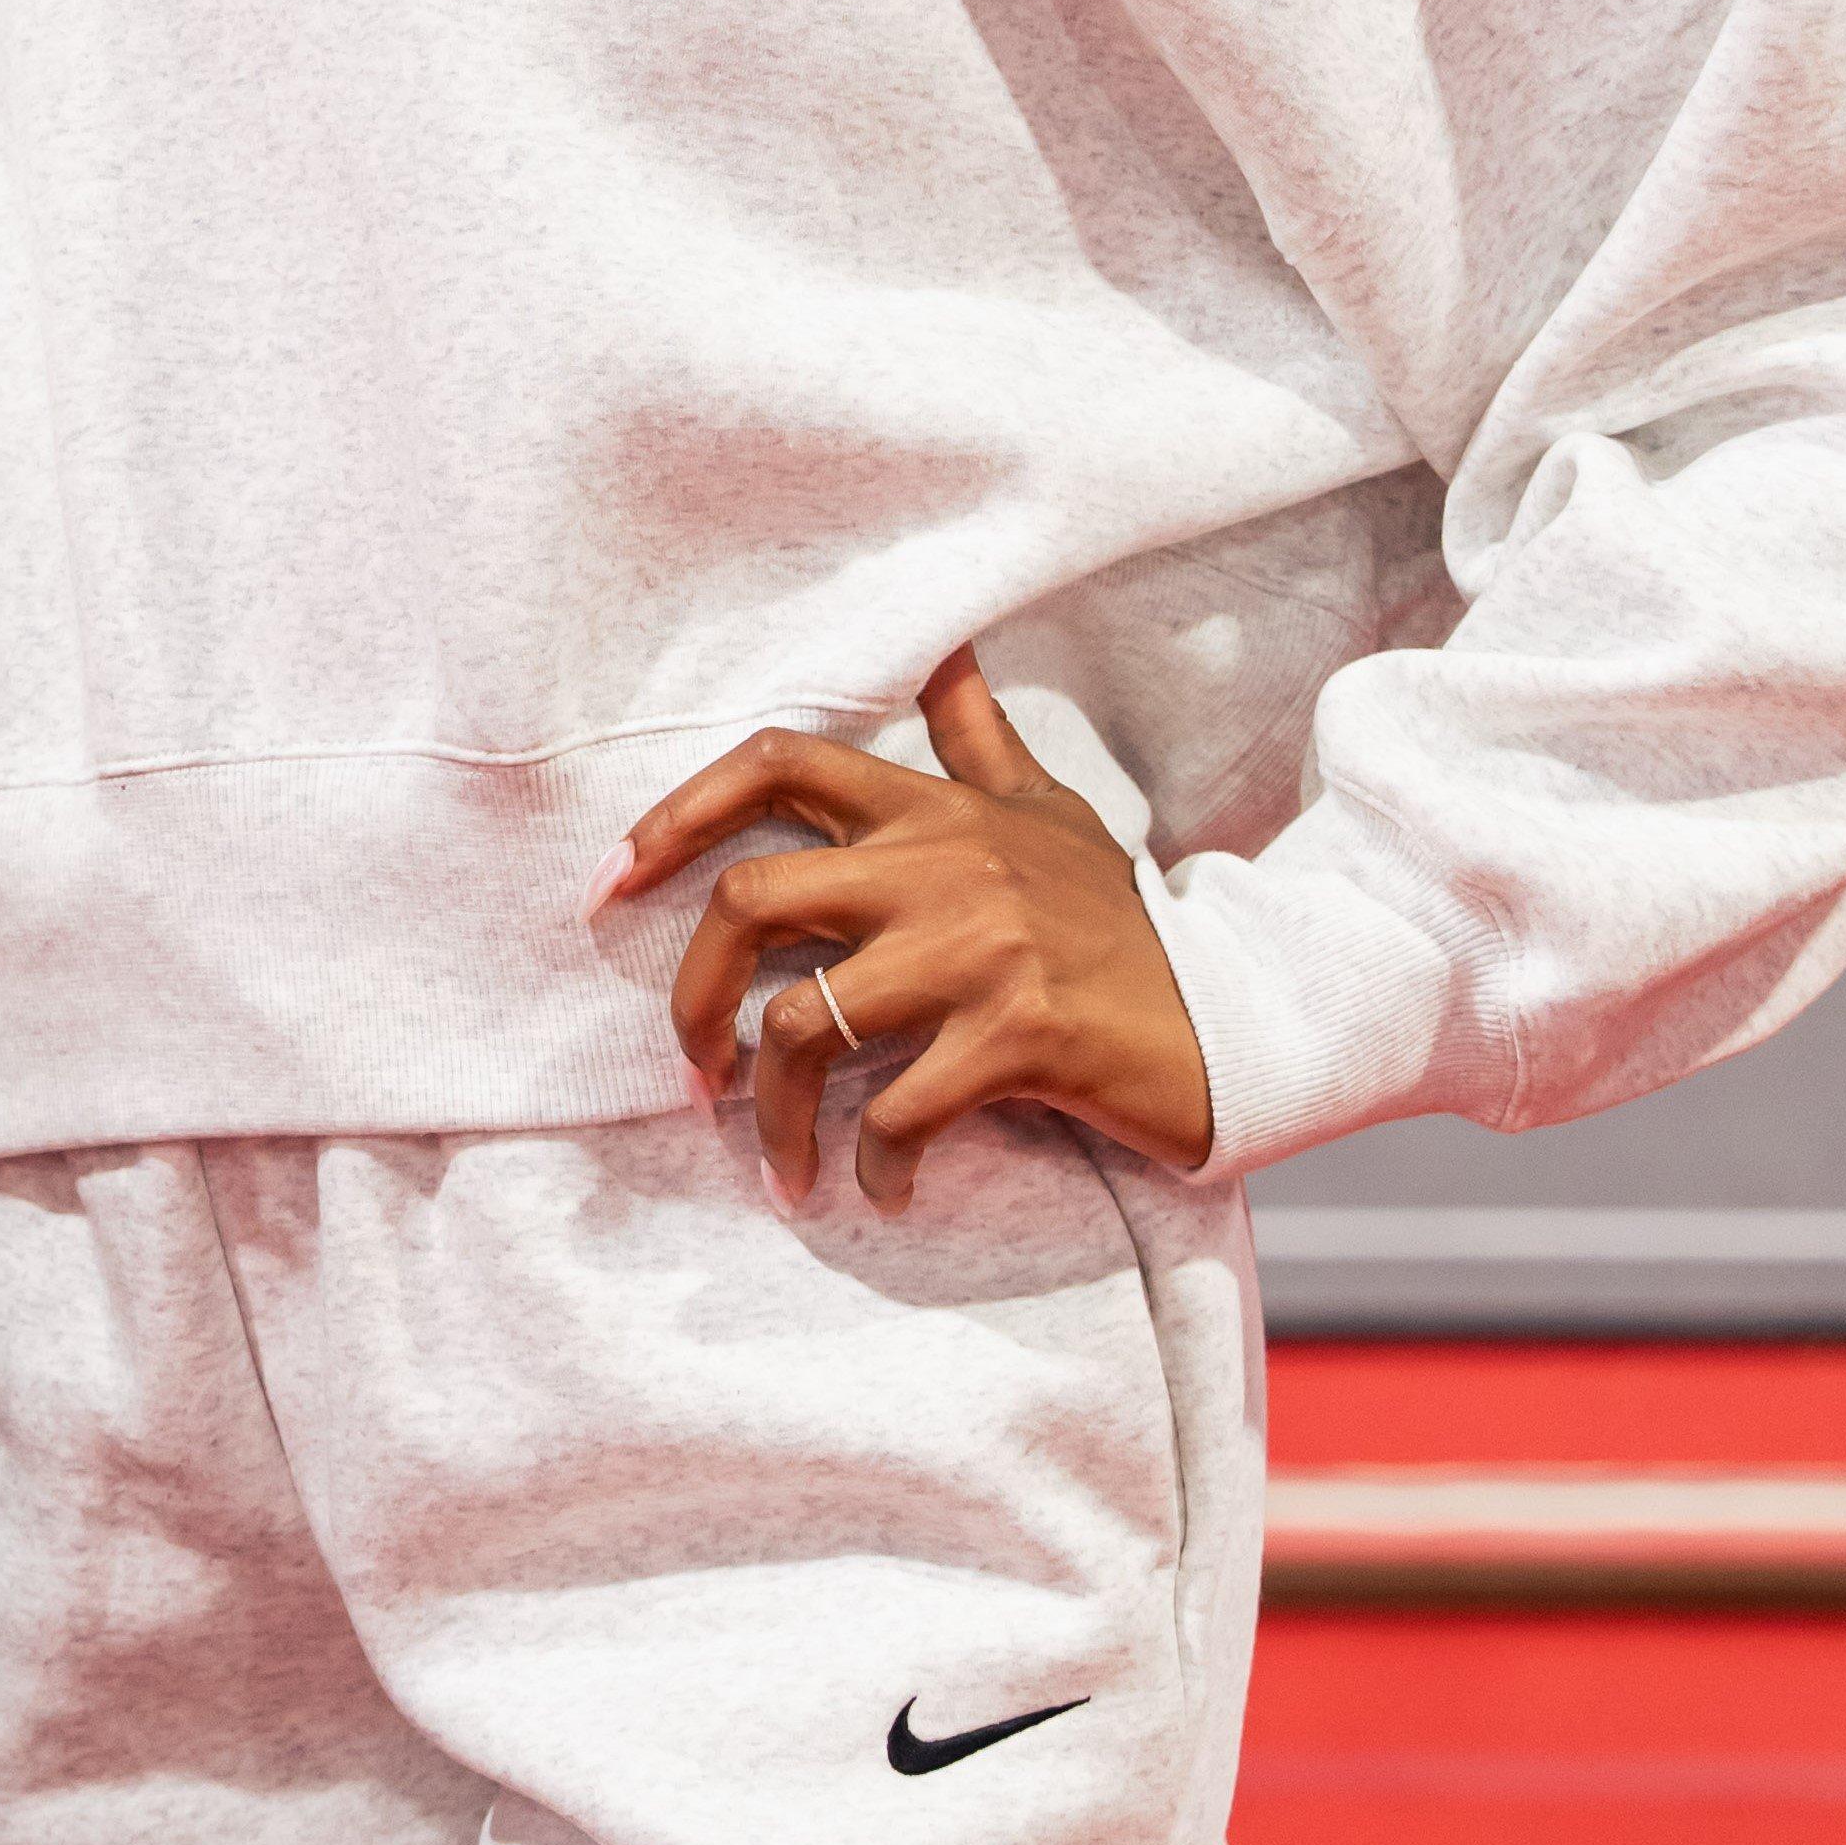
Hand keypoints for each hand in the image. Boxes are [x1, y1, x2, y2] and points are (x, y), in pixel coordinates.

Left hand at [608, 645, 1215, 1213]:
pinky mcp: (1017, 1036)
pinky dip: (870, 1165)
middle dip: (691, 991)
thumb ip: (979, 743)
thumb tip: (947, 656)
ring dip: (770, 1111)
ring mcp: (980, 951)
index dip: (676, 813)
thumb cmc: (1118, 927)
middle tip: (693, 1066)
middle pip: (751, 898)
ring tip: (782, 1160)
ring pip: (801, 1022)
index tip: (613, 883)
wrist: (1232, 1019)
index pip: (779, 765)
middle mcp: (945, 867)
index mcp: (935, 812)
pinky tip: (879, 1188)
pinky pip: (894, 1111)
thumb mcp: (1049, 815)